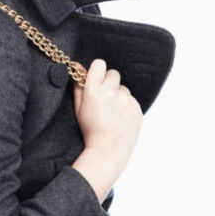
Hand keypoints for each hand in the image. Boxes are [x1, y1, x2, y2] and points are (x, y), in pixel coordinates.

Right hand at [73, 59, 142, 175]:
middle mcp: (111, 93)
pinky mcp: (137, 108)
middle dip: (108, 82)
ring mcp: (126, 101)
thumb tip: (77, 66)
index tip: (96, 79)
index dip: (97, 71)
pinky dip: (126, 106)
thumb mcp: (79, 108)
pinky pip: (131, 100)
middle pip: (113, 73)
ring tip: (112, 112)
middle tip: (104, 97)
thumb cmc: (90, 130)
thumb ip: (78, 86)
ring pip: (123, 88)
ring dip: (118, 95)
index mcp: (94, 91)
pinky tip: (120, 118)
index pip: (99, 64)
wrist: (108, 151)